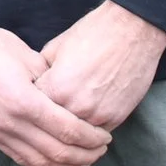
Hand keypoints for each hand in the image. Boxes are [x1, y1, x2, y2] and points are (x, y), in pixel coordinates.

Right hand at [0, 16, 110, 165]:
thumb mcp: (28, 56)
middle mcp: (10, 123)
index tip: (105, 137)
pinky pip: (20, 159)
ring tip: (84, 159)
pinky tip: (58, 163)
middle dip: (84, 155)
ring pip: (39, 162)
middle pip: (57, 152)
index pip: (67, 130)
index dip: (91, 138)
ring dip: (66, 165)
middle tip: (101, 150)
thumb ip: (52, 82)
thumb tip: (74, 99)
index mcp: (23, 100)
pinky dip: (43, 165)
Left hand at [35, 1, 165, 132]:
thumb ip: (42, 71)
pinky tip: (87, 118)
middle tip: (49, 114)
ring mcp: (97, 115)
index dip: (33, 105)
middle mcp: (75, 106)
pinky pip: (96, 133)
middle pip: (54, 126)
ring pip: (76, 135)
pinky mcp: (116, 118)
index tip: (34, 101)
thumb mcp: (56, 47)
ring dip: (71, 128)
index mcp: (56, 88)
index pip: (34, 109)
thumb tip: (33, 86)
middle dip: (50, 120)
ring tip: (69, 118)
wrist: (132, 30)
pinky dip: (90, 128)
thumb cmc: (92, 33)